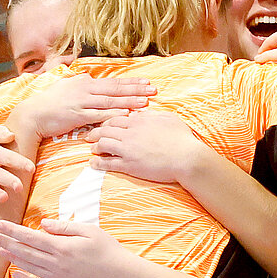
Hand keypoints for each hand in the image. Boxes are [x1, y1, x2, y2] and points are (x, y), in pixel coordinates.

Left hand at [0, 218, 127, 277]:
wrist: (122, 276)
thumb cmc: (108, 250)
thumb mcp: (89, 230)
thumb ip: (64, 227)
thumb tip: (43, 224)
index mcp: (62, 247)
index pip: (30, 237)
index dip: (12, 230)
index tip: (0, 224)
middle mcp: (57, 264)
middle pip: (25, 252)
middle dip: (7, 242)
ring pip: (29, 267)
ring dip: (13, 258)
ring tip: (1, 250)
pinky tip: (16, 274)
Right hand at [10, 73, 154, 141]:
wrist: (34, 114)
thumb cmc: (50, 102)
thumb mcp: (66, 87)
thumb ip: (80, 82)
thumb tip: (89, 76)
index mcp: (85, 83)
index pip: (112, 82)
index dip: (131, 82)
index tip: (147, 82)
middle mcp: (85, 89)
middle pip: (115, 89)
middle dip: (135, 89)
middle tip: (153, 89)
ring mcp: (82, 102)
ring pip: (110, 101)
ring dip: (128, 101)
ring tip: (145, 102)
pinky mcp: (78, 116)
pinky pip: (99, 116)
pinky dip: (113, 115)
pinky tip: (126, 116)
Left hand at [89, 109, 209, 183]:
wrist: (187, 158)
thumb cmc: (182, 138)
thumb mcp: (168, 119)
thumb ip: (153, 115)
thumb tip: (144, 113)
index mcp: (139, 120)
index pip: (116, 118)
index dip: (106, 121)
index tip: (102, 124)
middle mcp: (130, 133)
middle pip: (105, 129)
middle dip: (95, 132)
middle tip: (89, 135)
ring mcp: (128, 149)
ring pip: (103, 144)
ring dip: (95, 145)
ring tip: (92, 148)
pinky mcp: (130, 165)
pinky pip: (108, 162)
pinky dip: (98, 162)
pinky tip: (93, 163)